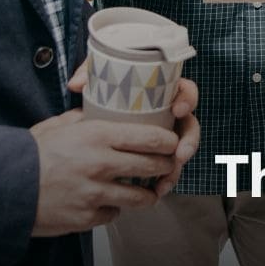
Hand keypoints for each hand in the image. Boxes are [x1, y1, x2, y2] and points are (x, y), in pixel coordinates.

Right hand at [29, 111, 178, 236]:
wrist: (2, 186)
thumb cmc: (29, 153)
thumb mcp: (59, 125)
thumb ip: (86, 119)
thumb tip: (103, 113)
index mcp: (98, 135)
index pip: (151, 138)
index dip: (169, 141)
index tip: (171, 143)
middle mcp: (102, 164)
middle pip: (154, 167)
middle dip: (166, 167)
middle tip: (165, 166)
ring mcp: (95, 193)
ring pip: (142, 198)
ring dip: (147, 194)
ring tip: (146, 191)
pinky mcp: (87, 218)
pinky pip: (114, 215)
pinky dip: (113, 210)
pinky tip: (107, 202)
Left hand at [66, 63, 201, 199]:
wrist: (90, 122)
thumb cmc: (103, 94)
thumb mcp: (98, 81)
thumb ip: (89, 75)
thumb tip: (75, 85)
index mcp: (163, 92)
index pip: (184, 91)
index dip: (186, 99)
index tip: (177, 110)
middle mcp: (168, 116)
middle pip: (188, 127)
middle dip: (189, 141)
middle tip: (180, 154)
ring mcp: (164, 138)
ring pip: (180, 152)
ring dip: (176, 167)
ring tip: (166, 180)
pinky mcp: (157, 157)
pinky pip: (167, 169)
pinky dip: (164, 180)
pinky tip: (157, 190)